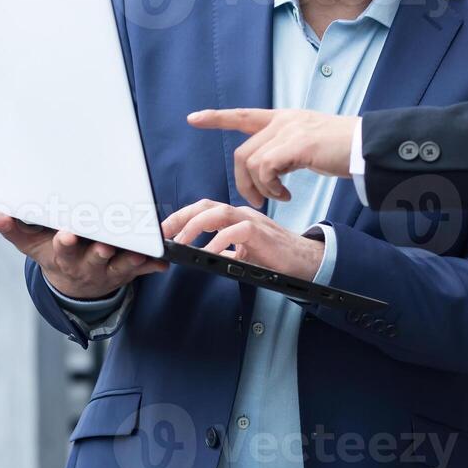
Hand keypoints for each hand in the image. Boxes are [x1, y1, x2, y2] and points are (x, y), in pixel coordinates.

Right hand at [0, 212, 166, 299]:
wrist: (75, 285)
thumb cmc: (54, 254)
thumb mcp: (32, 245)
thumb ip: (14, 229)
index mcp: (64, 256)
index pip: (63, 249)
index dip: (66, 243)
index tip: (67, 234)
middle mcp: (88, 264)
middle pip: (95, 258)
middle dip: (100, 251)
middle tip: (105, 244)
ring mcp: (110, 269)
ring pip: (122, 264)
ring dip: (130, 258)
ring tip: (139, 252)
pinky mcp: (128, 271)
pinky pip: (143, 269)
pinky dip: (153, 266)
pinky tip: (164, 261)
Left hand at [160, 199, 324, 279]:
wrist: (305, 261)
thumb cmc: (275, 256)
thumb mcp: (243, 252)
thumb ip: (225, 249)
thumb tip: (204, 254)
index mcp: (235, 218)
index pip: (202, 209)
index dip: (180, 217)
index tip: (163, 230)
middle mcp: (241, 215)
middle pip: (205, 205)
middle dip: (180, 217)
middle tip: (163, 233)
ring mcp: (251, 221)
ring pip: (217, 212)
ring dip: (195, 226)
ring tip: (182, 241)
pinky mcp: (260, 232)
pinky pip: (235, 232)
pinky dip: (219, 241)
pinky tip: (209, 252)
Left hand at [187, 108, 356, 206]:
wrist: (367, 146)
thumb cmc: (343, 149)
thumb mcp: (309, 143)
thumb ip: (287, 148)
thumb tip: (272, 168)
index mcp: (286, 118)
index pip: (244, 115)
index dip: (218, 117)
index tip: (194, 118)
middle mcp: (284, 121)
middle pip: (243, 151)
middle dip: (243, 181)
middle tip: (259, 199)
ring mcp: (290, 131)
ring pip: (252, 162)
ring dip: (259, 187)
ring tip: (277, 198)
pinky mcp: (298, 145)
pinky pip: (267, 169)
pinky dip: (272, 188)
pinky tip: (286, 195)